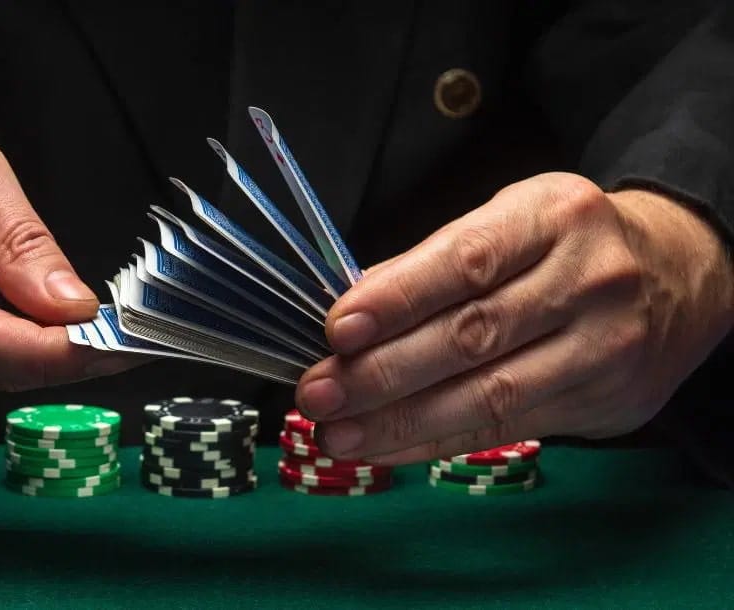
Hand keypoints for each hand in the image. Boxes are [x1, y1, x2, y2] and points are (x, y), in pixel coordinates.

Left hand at [296, 172, 733, 462]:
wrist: (681, 274)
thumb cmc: (566, 243)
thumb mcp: (509, 221)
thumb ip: (431, 262)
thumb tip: (349, 310)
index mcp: (554, 217)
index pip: (467, 262)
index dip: (397, 299)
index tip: (335, 330)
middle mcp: (589, 280)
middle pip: (472, 336)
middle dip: (383, 373)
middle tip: (317, 395)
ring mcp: (605, 347)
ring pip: (489, 395)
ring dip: (401, 422)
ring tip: (337, 435)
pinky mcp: (607, 402)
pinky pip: (507, 430)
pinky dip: (437, 442)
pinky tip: (387, 449)